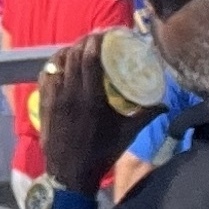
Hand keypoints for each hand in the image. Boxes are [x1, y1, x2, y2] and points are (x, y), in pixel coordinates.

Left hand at [36, 34, 147, 195]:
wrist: (70, 174)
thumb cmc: (100, 154)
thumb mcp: (126, 134)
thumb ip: (146, 115)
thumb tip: (165, 104)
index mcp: (92, 97)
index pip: (91, 58)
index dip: (97, 41)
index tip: (106, 34)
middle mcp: (71, 92)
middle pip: (74, 54)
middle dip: (85, 41)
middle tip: (95, 38)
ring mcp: (54, 97)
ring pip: (58, 62)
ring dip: (69, 50)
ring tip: (80, 48)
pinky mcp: (43, 102)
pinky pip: (46, 74)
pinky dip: (54, 64)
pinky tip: (62, 63)